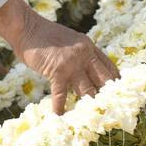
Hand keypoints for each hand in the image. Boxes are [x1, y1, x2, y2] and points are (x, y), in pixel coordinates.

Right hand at [0, 0, 117, 113]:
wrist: (26, 27)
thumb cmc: (44, 34)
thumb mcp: (70, 40)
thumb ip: (79, 54)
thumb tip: (84, 71)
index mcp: (89, 47)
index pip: (109, 67)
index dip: (115, 82)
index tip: (118, 95)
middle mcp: (85, 55)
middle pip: (104, 80)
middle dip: (108, 96)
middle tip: (110, 110)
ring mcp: (72, 64)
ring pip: (87, 91)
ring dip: (87, 105)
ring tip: (90, 118)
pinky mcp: (57, 72)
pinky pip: (61, 95)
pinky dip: (60, 108)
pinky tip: (59, 117)